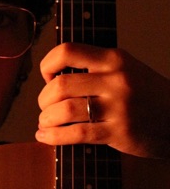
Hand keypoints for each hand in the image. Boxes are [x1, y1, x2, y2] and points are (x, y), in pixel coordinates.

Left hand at [35, 42, 169, 158]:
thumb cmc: (145, 92)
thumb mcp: (124, 68)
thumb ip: (93, 66)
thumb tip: (51, 75)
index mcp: (113, 58)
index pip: (67, 51)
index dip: (48, 64)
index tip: (47, 77)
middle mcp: (115, 79)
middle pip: (60, 85)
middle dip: (43, 98)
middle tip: (45, 106)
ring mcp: (118, 107)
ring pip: (64, 110)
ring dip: (46, 119)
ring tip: (44, 122)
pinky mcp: (119, 132)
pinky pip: (76, 134)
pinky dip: (54, 137)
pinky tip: (45, 137)